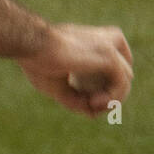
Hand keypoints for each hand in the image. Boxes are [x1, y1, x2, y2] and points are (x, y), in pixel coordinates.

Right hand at [17, 23, 132, 117]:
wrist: (29, 44)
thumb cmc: (35, 60)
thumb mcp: (56, 85)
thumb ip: (76, 99)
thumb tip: (93, 114)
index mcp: (92, 41)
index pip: (111, 69)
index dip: (101, 89)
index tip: (85, 101)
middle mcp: (105, 39)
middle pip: (120, 75)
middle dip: (107, 94)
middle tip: (89, 105)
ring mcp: (109, 46)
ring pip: (124, 80)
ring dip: (110, 99)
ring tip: (89, 105)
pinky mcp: (110, 56)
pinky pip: (122, 84)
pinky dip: (111, 98)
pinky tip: (92, 102)